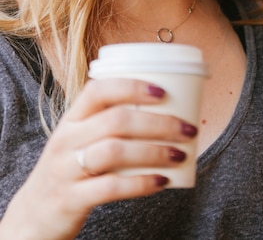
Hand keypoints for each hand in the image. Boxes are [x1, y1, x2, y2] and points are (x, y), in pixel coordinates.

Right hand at [1, 78, 197, 239]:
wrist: (32, 217)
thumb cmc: (70, 170)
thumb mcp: (80, 140)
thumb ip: (109, 124)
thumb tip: (166, 112)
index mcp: (71, 119)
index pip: (98, 90)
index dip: (132, 86)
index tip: (163, 92)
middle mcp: (67, 139)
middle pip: (117, 120)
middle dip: (158, 122)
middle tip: (188, 128)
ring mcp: (66, 169)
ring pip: (115, 151)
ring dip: (155, 150)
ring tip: (181, 154)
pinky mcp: (71, 198)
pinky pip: (111, 187)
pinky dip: (141, 183)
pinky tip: (163, 181)